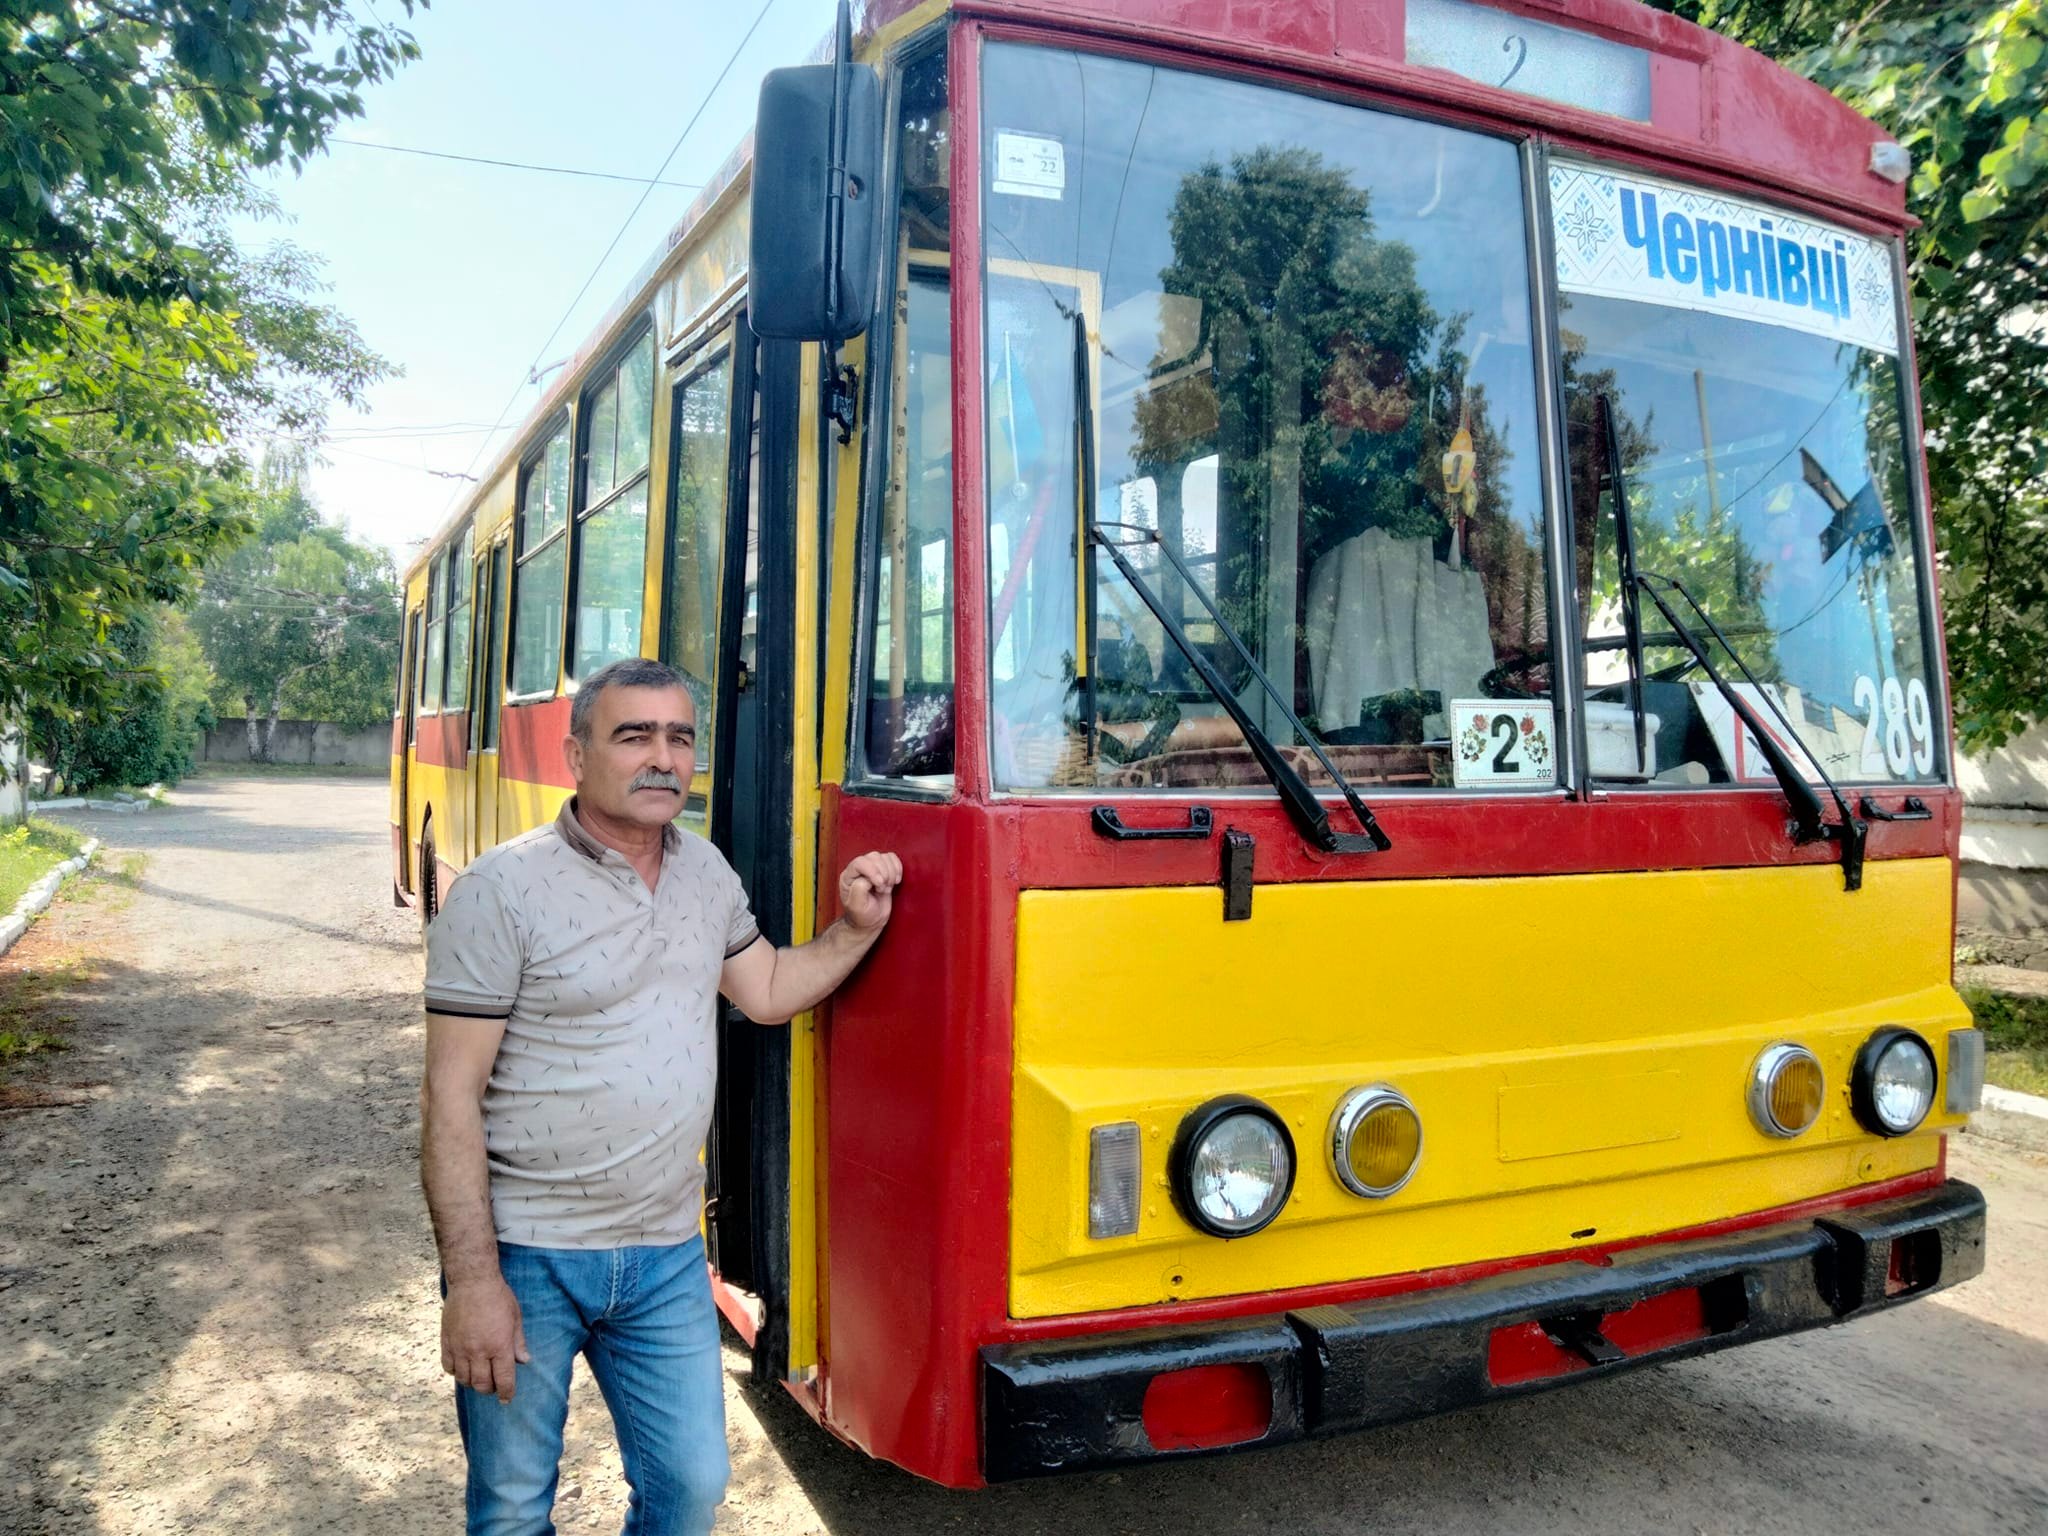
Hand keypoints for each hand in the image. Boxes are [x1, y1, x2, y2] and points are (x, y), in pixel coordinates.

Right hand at [442, 1276, 529, 1402]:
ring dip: (472, 1383)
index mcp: (499, 1346)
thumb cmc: (498, 1297)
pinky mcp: (447, 1342)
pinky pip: (448, 1367)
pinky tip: (462, 1367)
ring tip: (479, 1376)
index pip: (503, 1379)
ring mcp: (460, 1348)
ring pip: (464, 1379)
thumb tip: (523, 1361)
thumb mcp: (515, 1317)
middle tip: (493, 1386)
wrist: (472, 1282)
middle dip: (489, 1389)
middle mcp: (479, 1351)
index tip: (506, 1399)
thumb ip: (518, 1342)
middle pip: (482, 1384)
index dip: (506, 1393)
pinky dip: (456, 1372)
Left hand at [838, 851, 901, 932]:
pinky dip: (897, 868)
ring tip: (886, 888)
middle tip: (882, 890)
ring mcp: (872, 868)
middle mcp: (859, 869)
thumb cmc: (862, 915)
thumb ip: (859, 890)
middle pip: (874, 857)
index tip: (880, 884)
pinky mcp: (884, 869)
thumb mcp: (857, 907)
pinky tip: (895, 881)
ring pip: (884, 857)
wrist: (872, 920)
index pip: (859, 863)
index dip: (872, 870)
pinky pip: (892, 859)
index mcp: (848, 876)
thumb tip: (868, 878)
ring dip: (890, 873)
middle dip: (883, 874)